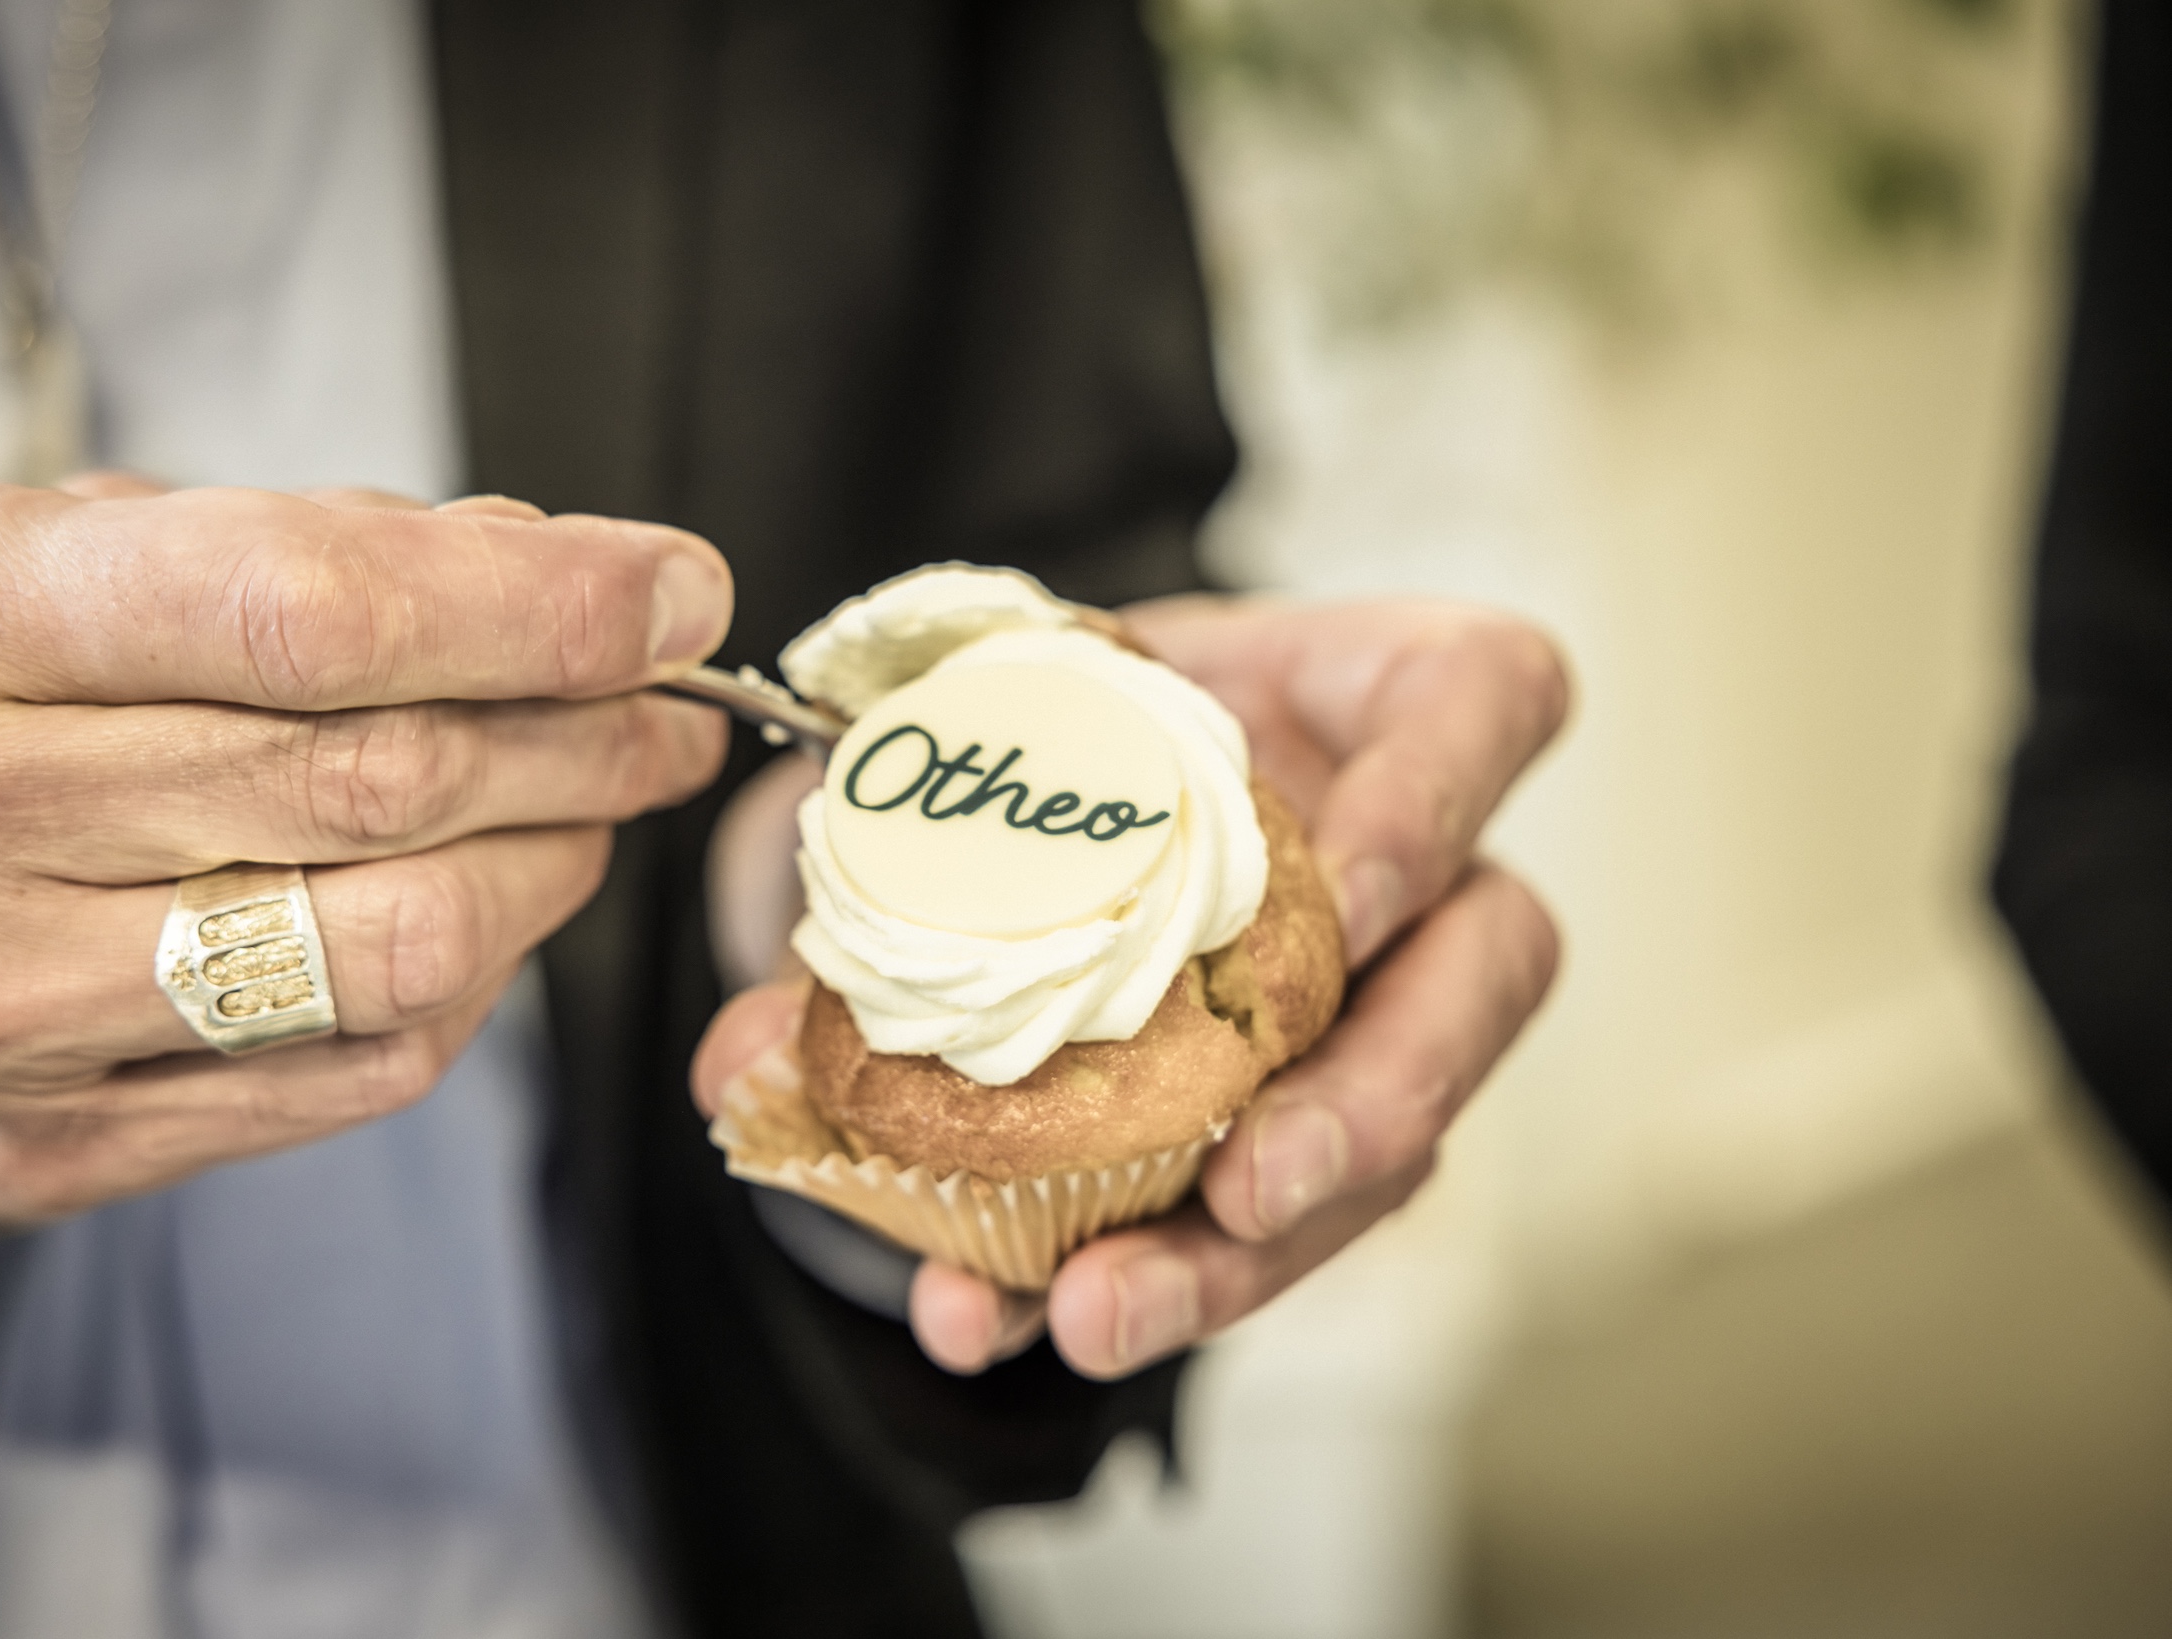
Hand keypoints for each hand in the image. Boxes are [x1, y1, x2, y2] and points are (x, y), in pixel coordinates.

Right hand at [0, 475, 729, 1247]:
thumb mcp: (34, 565)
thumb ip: (289, 550)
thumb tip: (553, 568)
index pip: (307, 606)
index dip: (535, 604)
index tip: (672, 592)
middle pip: (381, 776)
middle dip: (584, 733)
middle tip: (665, 703)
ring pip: (401, 940)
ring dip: (555, 863)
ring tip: (592, 803)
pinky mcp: (45, 1148)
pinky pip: (359, 1067)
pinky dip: (475, 977)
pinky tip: (488, 911)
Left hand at [693, 596, 1563, 1376]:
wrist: (1056, 778)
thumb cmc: (1068, 723)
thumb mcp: (982, 735)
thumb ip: (884, 856)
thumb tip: (742, 1066)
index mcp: (1375, 699)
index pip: (1487, 702)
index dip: (1436, 799)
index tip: (1349, 901)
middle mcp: (1418, 862)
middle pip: (1488, 975)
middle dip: (1381, 1098)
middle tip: (1251, 1185)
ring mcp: (1382, 1000)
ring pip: (1395, 1143)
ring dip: (1247, 1254)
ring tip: (1099, 1314)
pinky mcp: (1308, 1116)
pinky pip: (1260, 1218)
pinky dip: (1130, 1276)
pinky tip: (996, 1318)